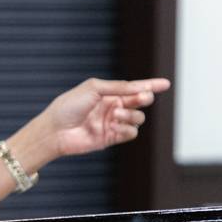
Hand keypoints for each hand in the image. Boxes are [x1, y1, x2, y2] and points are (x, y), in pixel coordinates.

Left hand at [41, 77, 170, 157]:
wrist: (55, 130)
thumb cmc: (69, 106)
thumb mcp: (94, 88)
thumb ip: (118, 87)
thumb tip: (139, 87)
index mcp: (108, 92)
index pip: (134, 87)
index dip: (150, 85)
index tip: (165, 84)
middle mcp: (112, 107)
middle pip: (140, 101)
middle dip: (143, 98)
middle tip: (141, 97)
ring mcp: (112, 123)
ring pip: (138, 118)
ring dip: (132, 115)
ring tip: (116, 115)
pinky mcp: (111, 138)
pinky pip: (131, 133)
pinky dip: (127, 128)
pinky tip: (115, 126)